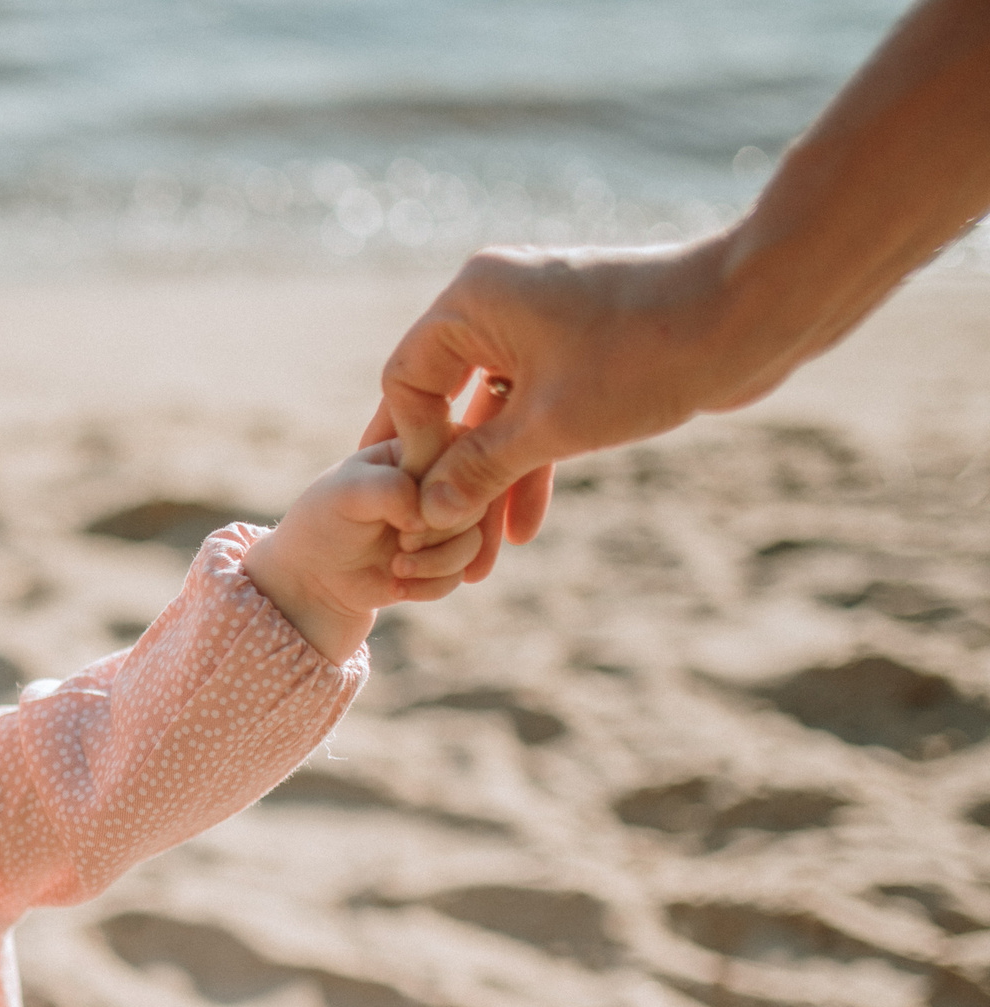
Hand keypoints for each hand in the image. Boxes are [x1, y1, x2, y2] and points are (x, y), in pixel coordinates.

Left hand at [239, 441, 482, 665]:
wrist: (309, 577)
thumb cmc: (322, 522)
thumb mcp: (346, 493)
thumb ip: (388, 488)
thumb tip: (428, 514)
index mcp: (418, 447)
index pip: (464, 448)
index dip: (447, 485)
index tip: (410, 510)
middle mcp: (438, 482)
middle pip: (477, 499)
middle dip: (441, 529)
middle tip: (403, 541)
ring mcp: (442, 522)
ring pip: (474, 540)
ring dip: (438, 562)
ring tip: (397, 567)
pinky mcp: (441, 560)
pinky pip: (460, 573)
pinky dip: (431, 585)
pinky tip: (396, 586)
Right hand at [370, 241, 751, 553]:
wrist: (753, 312)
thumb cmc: (646, 355)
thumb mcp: (551, 425)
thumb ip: (480, 469)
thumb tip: (430, 511)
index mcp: (473, 300)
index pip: (405, 379)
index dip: (412, 445)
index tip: (428, 501)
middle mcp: (496, 303)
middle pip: (444, 399)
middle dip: (446, 475)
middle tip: (428, 537)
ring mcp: (538, 324)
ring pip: (493, 414)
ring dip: (491, 479)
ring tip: (483, 553)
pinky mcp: (578, 347)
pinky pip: (534, 409)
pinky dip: (530, 459)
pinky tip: (526, 525)